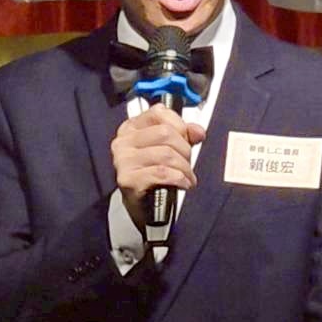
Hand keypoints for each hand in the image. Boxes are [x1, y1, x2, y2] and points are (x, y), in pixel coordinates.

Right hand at [111, 105, 205, 229]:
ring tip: (187, 176)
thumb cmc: (153, 176)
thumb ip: (184, 136)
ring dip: (184, 167)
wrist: (142, 208)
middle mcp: (124, 141)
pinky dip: (179, 178)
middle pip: (165, 133)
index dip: (180, 125)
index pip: (159, 113)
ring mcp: (123, 160)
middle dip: (184, 150)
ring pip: (166, 154)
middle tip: (187, 163)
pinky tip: (183, 183)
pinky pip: (162, 173)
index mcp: (131, 128)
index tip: (187, 140)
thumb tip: (198, 131)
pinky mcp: (128, 180)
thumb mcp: (168, 150)